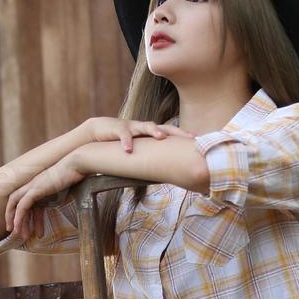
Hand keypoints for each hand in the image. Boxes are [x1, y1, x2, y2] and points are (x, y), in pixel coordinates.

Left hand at [5, 157, 85, 237]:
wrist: (76, 166)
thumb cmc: (72, 177)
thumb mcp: (61, 190)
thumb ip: (55, 198)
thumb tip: (56, 207)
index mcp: (37, 186)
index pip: (26, 202)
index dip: (24, 215)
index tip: (27, 227)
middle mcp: (31, 185)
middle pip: (15, 202)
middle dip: (13, 217)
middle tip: (14, 232)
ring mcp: (32, 186)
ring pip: (16, 205)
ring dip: (16, 220)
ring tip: (18, 234)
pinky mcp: (35, 190)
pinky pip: (23, 206)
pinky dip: (19, 217)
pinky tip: (18, 227)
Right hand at [80, 116, 194, 152]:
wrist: (99, 130)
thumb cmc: (123, 142)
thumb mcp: (138, 149)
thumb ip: (150, 157)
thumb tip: (165, 173)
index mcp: (151, 133)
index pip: (172, 133)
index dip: (184, 136)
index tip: (199, 141)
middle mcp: (145, 127)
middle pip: (165, 127)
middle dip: (178, 132)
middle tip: (190, 138)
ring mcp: (132, 126)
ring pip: (145, 125)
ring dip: (153, 130)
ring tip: (160, 137)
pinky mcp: (117, 128)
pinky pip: (123, 134)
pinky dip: (126, 142)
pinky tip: (128, 150)